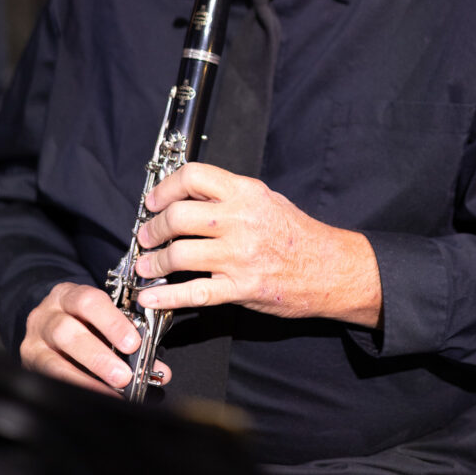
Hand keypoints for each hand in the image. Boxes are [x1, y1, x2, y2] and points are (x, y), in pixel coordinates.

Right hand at [20, 281, 172, 394]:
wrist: (44, 322)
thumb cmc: (80, 320)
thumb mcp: (100, 318)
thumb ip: (128, 338)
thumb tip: (161, 370)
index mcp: (69, 294)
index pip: (89, 301)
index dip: (112, 322)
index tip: (133, 343)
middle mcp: (46, 314)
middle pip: (68, 331)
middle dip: (99, 355)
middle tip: (124, 375)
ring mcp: (34, 341)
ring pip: (54, 359)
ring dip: (86, 377)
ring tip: (112, 390)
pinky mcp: (28, 364)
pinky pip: (49, 378)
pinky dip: (74, 387)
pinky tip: (93, 397)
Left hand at [134, 163, 382, 327]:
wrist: (329, 268)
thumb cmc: (297, 233)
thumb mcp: (267, 199)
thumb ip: (230, 194)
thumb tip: (189, 194)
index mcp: (245, 193)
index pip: (194, 177)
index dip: (165, 188)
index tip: (154, 201)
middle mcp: (240, 220)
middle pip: (178, 216)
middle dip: (153, 228)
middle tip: (146, 236)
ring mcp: (239, 256)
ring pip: (179, 254)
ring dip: (153, 262)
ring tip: (146, 265)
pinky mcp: (240, 288)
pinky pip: (194, 293)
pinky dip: (165, 297)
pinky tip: (150, 297)